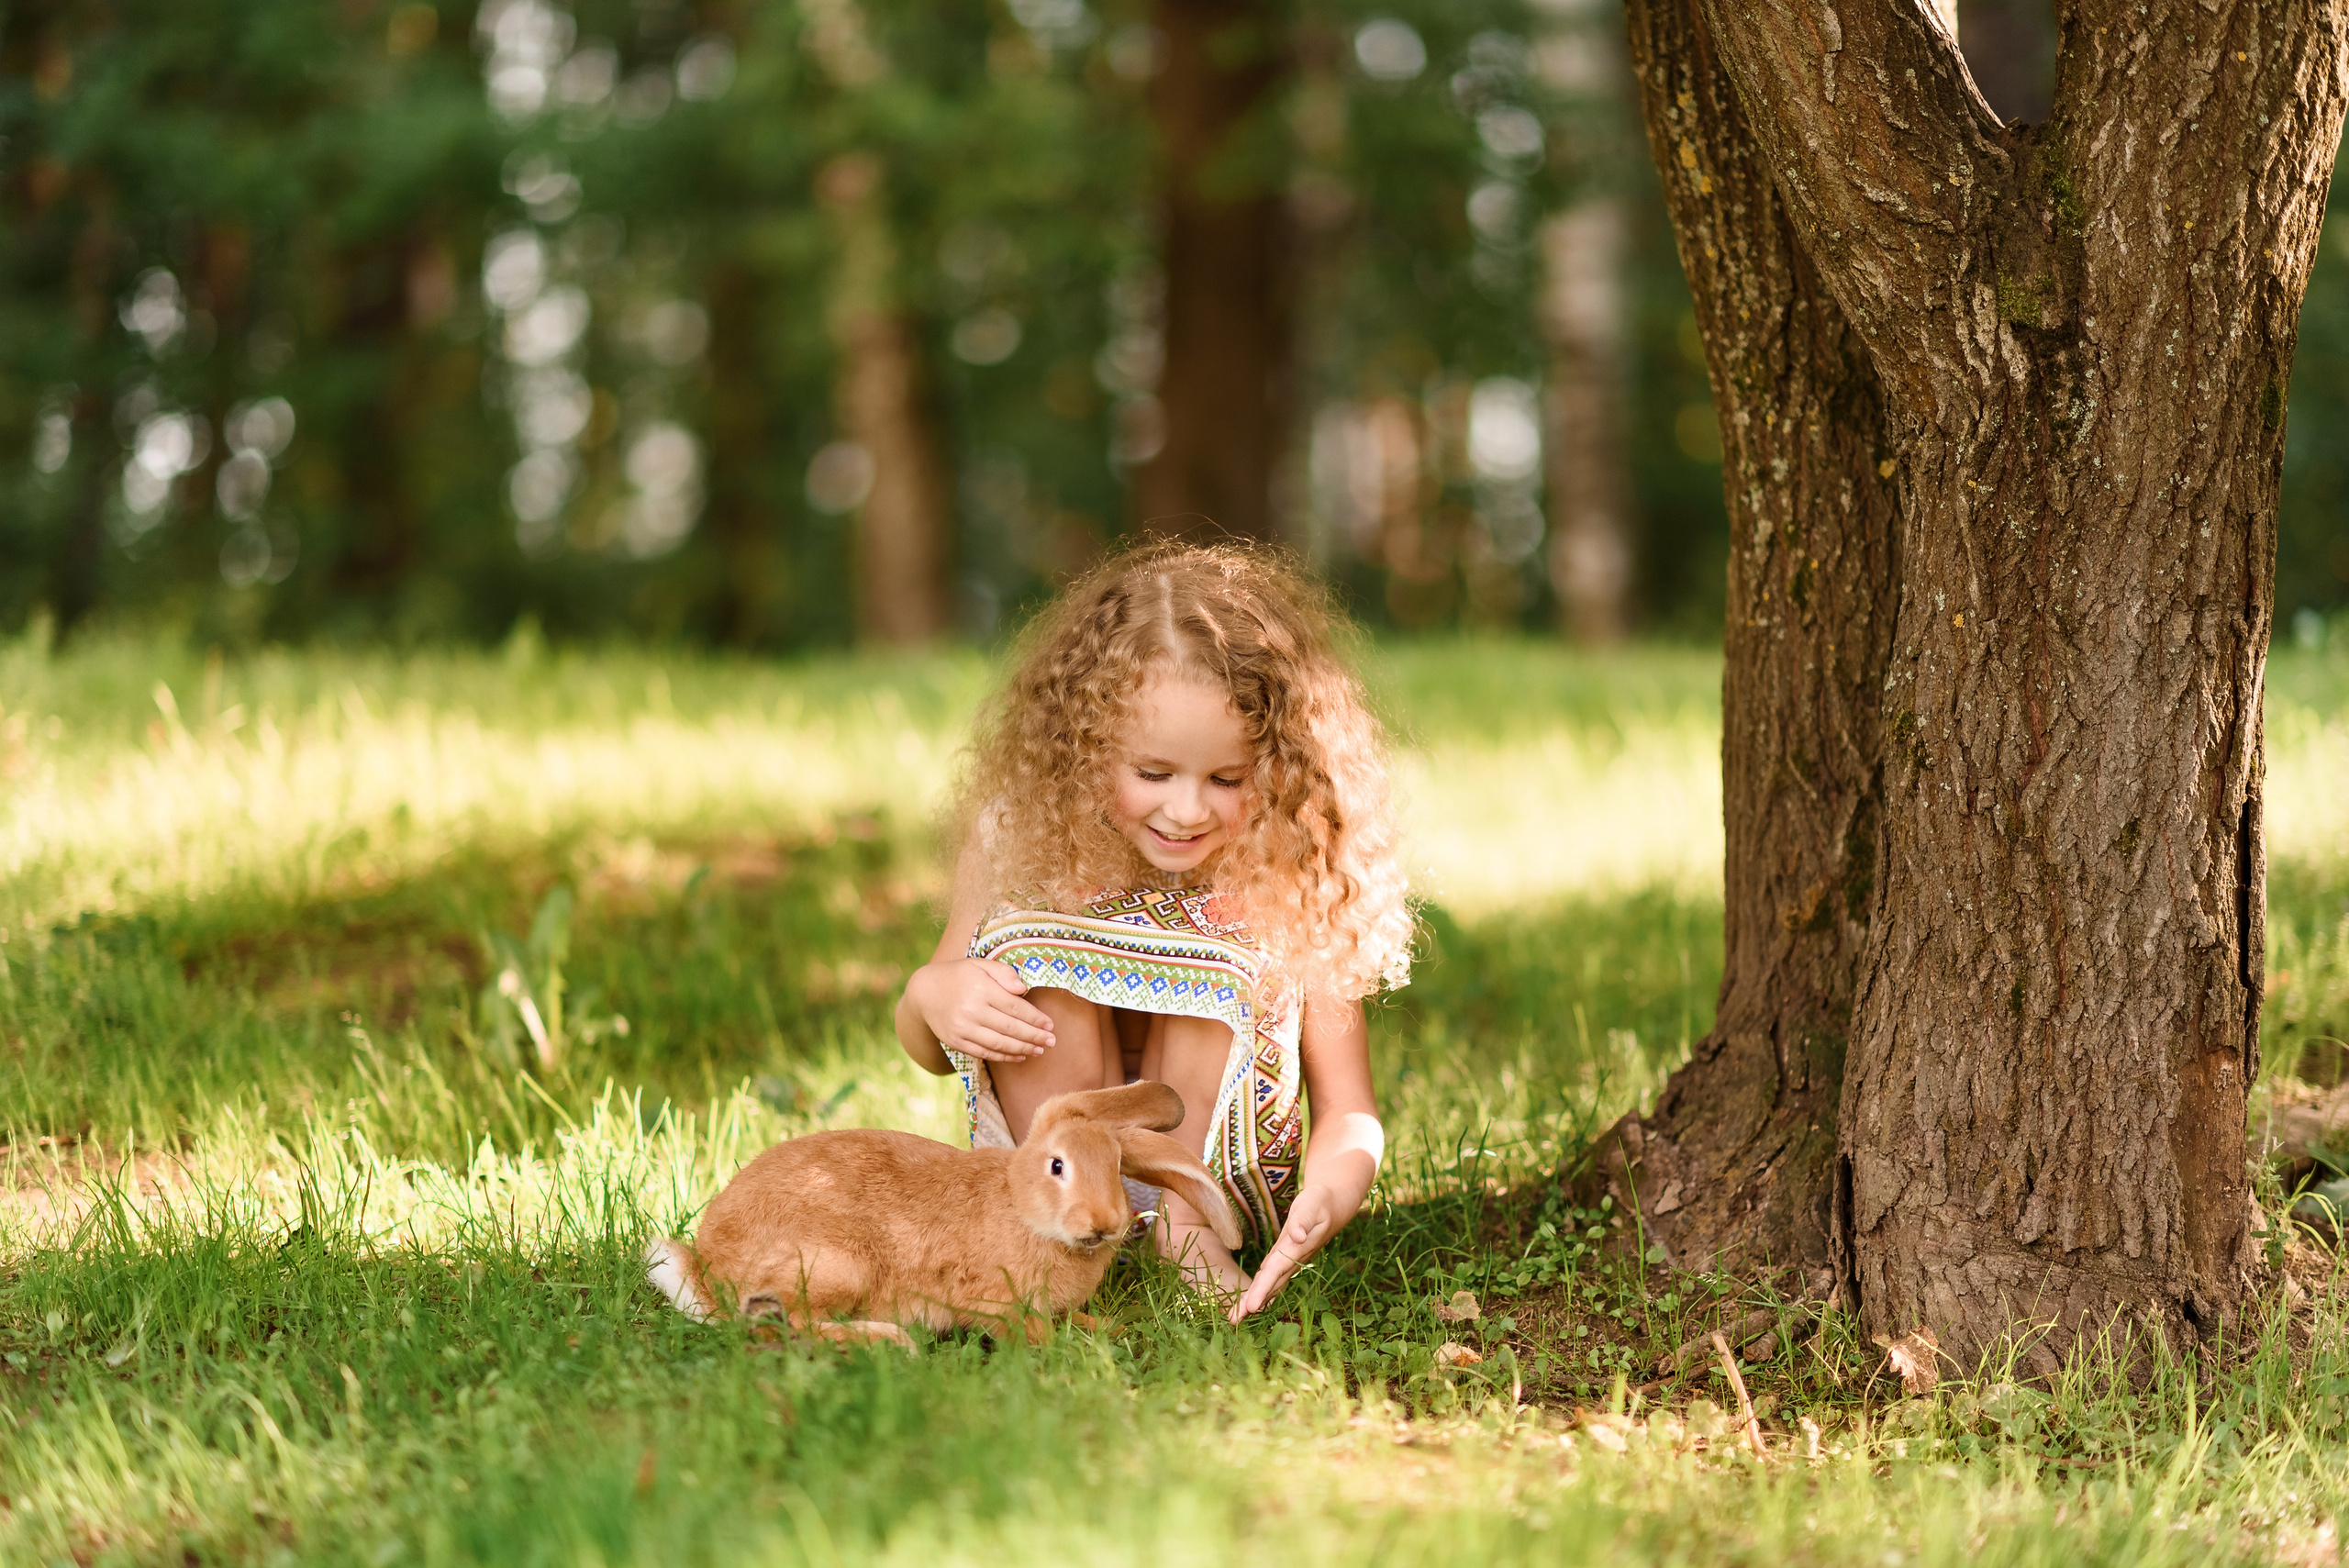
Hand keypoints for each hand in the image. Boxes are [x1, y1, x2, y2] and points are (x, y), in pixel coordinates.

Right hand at [907, 957, 1055, 1062]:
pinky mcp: (956, 1042)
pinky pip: (985, 1052)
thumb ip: (1003, 973)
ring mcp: (962, 1028)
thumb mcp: (980, 965)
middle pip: (1010, 1027)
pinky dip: (1004, 1056)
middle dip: (1034, 1036)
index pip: (1014, 1007)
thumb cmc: (959, 975)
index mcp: (980, 988)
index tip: (1050, 1025)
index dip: (1035, 1018)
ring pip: (999, 1043)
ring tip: (1039, 1050)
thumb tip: (1023, 989)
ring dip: (1022, 1049)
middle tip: (1051, 1041)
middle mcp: (971, 1010)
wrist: (924, 993)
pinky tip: (1019, 1055)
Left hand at [1228, 1184, 1341, 1321]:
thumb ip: (1303, 1221)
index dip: (1263, 1289)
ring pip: (1271, 1285)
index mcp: (1295, 1249)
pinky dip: (1262, 1292)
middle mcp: (1292, 1260)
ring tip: (1237, 1318)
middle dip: (1253, 1303)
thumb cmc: (1319, 1203)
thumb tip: (1297, 1236)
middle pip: (1270, 1285)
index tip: (1250, 1307)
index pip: (1275, 1271)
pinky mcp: (1287, 1259)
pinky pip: (1272, 1279)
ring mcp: (1291, 1262)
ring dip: (1255, 1301)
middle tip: (1234, 1321)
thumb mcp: (1312, 1206)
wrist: (1334, 1206)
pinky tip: (1254, 1305)